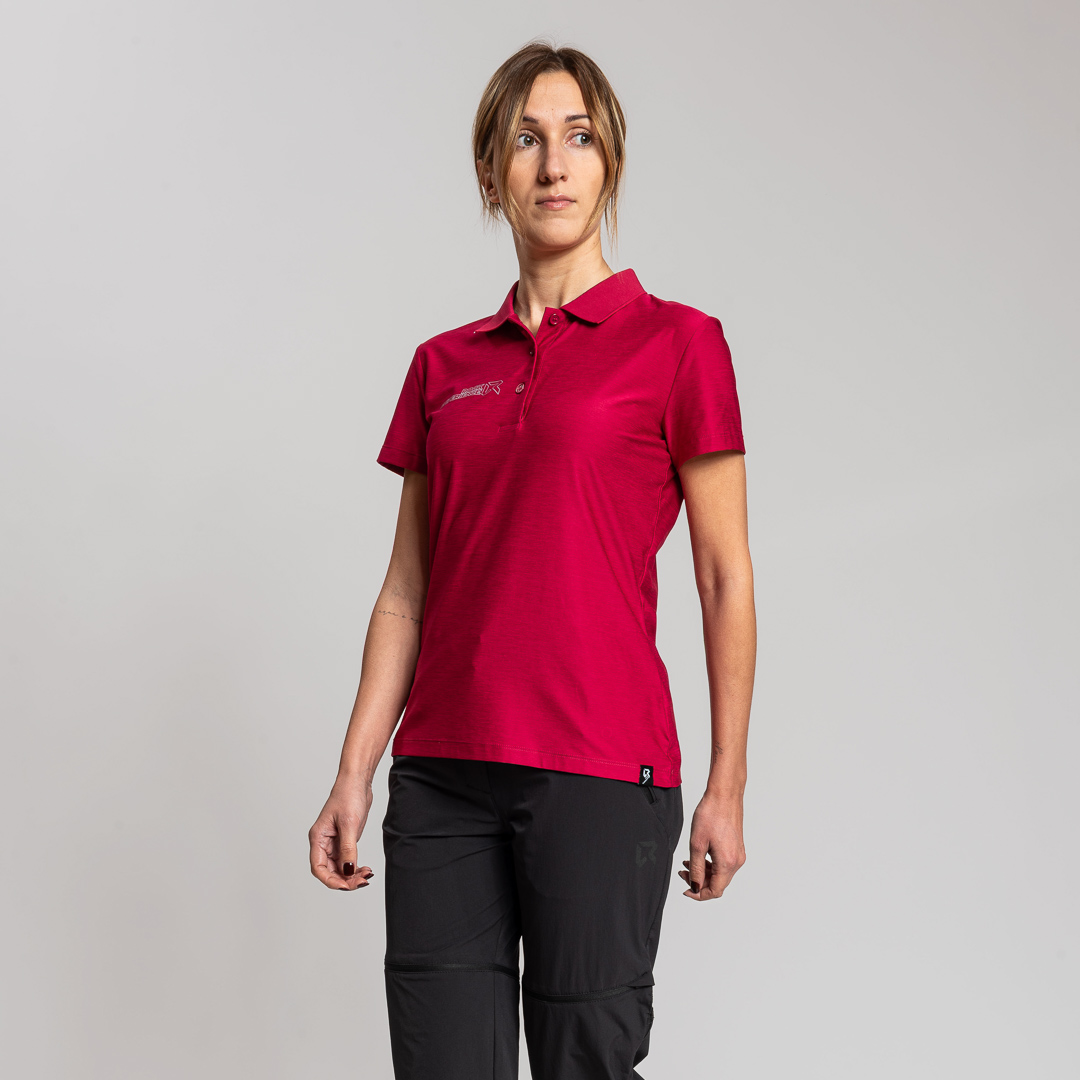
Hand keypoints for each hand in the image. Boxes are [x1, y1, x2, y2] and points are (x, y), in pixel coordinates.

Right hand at [308, 775, 375, 891]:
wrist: (358, 781)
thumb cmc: (348, 795)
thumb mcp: (349, 824)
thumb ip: (348, 849)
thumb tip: (347, 871)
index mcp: (318, 838)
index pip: (318, 868)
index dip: (331, 880)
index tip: (346, 886)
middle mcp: (324, 842)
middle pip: (330, 871)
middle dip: (345, 880)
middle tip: (362, 881)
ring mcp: (335, 842)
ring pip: (340, 868)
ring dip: (351, 875)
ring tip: (367, 875)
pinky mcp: (345, 840)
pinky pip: (348, 860)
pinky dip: (355, 867)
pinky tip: (365, 869)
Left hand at [677, 790, 744, 900]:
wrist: (724, 794)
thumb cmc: (711, 814)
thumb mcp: (697, 844)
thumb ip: (696, 869)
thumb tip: (695, 886)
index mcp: (728, 863)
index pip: (715, 890)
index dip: (699, 894)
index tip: (686, 890)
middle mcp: (737, 861)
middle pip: (718, 883)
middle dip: (699, 882)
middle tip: (683, 872)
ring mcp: (738, 854)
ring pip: (720, 873)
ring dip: (704, 872)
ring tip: (688, 863)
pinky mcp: (737, 847)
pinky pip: (724, 863)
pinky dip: (710, 864)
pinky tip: (699, 855)